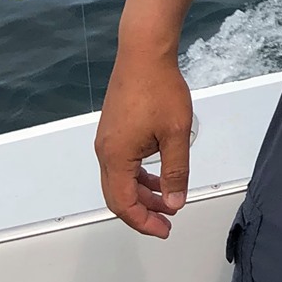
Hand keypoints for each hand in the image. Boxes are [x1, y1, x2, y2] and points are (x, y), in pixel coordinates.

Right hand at [95, 53, 192, 237]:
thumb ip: (175, 172)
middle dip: (142, 211)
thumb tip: (173, 203)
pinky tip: (158, 174)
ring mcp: (107, 139)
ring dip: (142, 193)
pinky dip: (138, 175)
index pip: (124, 204)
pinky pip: (122, 163)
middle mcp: (105, 151)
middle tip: (166, 221)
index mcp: (116, 157)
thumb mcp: (176, 134)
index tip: (164, 229)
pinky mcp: (114, 128)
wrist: (144, 52)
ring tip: (167, 199)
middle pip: (117, 195)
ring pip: (120, 179)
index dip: (143, 222)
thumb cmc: (160, 89)